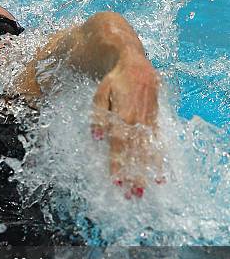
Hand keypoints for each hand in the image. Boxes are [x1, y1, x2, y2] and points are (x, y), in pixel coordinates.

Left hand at [91, 56, 162, 197]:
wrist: (135, 63)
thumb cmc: (114, 80)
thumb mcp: (100, 94)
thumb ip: (98, 116)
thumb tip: (96, 138)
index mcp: (123, 114)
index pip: (119, 144)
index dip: (117, 164)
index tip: (116, 181)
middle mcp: (138, 120)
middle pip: (136, 152)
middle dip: (134, 175)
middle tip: (133, 195)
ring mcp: (149, 121)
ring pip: (148, 150)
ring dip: (147, 173)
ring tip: (146, 190)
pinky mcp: (156, 120)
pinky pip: (159, 143)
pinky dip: (160, 160)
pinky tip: (162, 175)